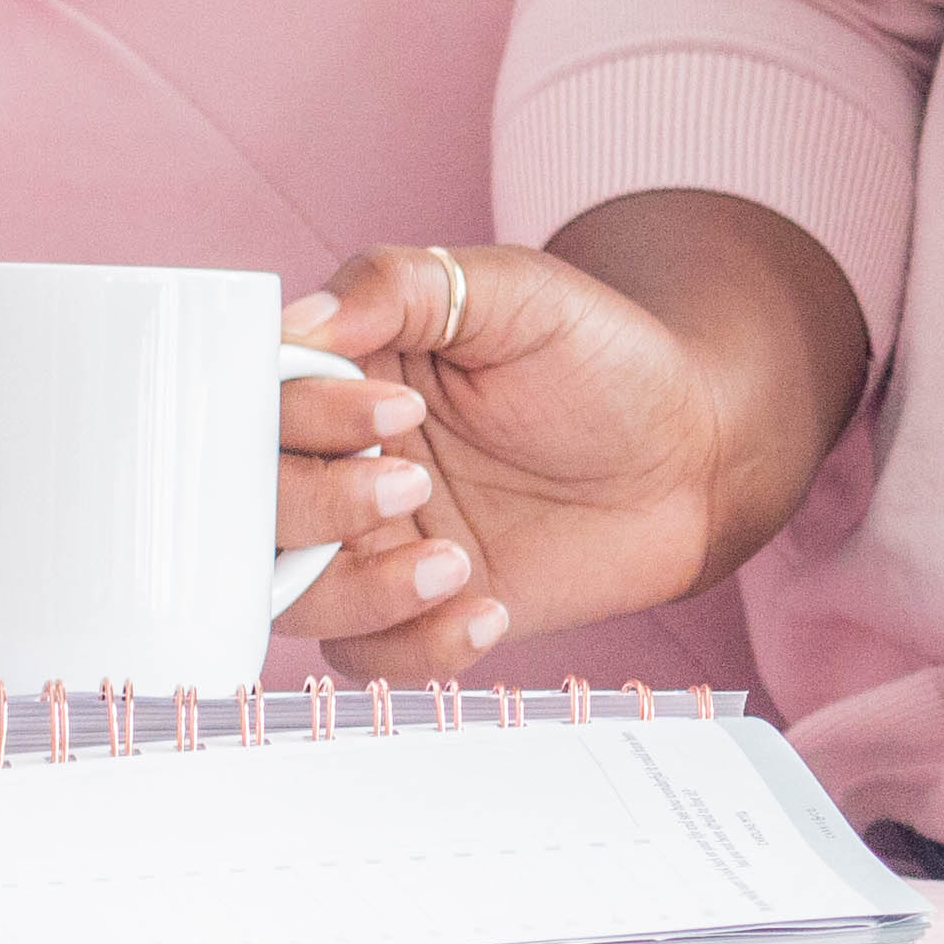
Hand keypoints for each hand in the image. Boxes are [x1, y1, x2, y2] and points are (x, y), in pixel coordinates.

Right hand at [271, 241, 752, 678]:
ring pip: (292, 597)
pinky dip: (414, 647)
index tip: (396, 411)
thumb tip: (300, 321)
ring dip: (357, 593)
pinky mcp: (421, 607)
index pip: (255, 405)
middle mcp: (334, 464)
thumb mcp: (513, 292)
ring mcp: (373, 544)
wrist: (694, 449)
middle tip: (414, 482)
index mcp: (335, 377)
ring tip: (453, 563)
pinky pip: (371, 657)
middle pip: (250, 509)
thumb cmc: (599, 357)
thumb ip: (401, 286)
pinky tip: (487, 611)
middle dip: (316, 505)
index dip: (302, 417)